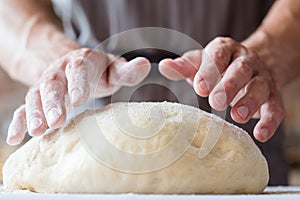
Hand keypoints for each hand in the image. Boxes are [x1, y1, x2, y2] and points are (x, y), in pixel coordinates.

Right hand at [7, 48, 150, 144]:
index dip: (78, 83)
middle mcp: (59, 72)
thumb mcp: (112, 68)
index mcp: (80, 62)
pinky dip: (18, 122)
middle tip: (55, 121)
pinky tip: (15, 138)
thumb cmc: (97, 70)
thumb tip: (146, 64)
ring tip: (37, 131)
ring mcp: (45, 85)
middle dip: (53, 102)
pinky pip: (23, 108)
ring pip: (35, 96)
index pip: (77, 70)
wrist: (70, 63)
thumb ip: (127, 70)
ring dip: (35, 113)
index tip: (80, 99)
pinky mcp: (37, 98)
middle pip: (52, 84)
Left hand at [159, 37, 283, 141]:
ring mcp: (261, 78)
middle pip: (241, 69)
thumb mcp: (199, 64)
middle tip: (216, 102)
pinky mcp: (273, 96)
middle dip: (229, 85)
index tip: (199, 87)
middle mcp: (246, 61)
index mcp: (226, 49)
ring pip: (260, 87)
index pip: (219, 54)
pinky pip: (276, 107)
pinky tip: (260, 134)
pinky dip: (270, 121)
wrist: (250, 66)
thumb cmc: (218, 67)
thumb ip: (184, 66)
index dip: (210, 69)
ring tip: (236, 116)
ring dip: (249, 101)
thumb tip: (164, 66)